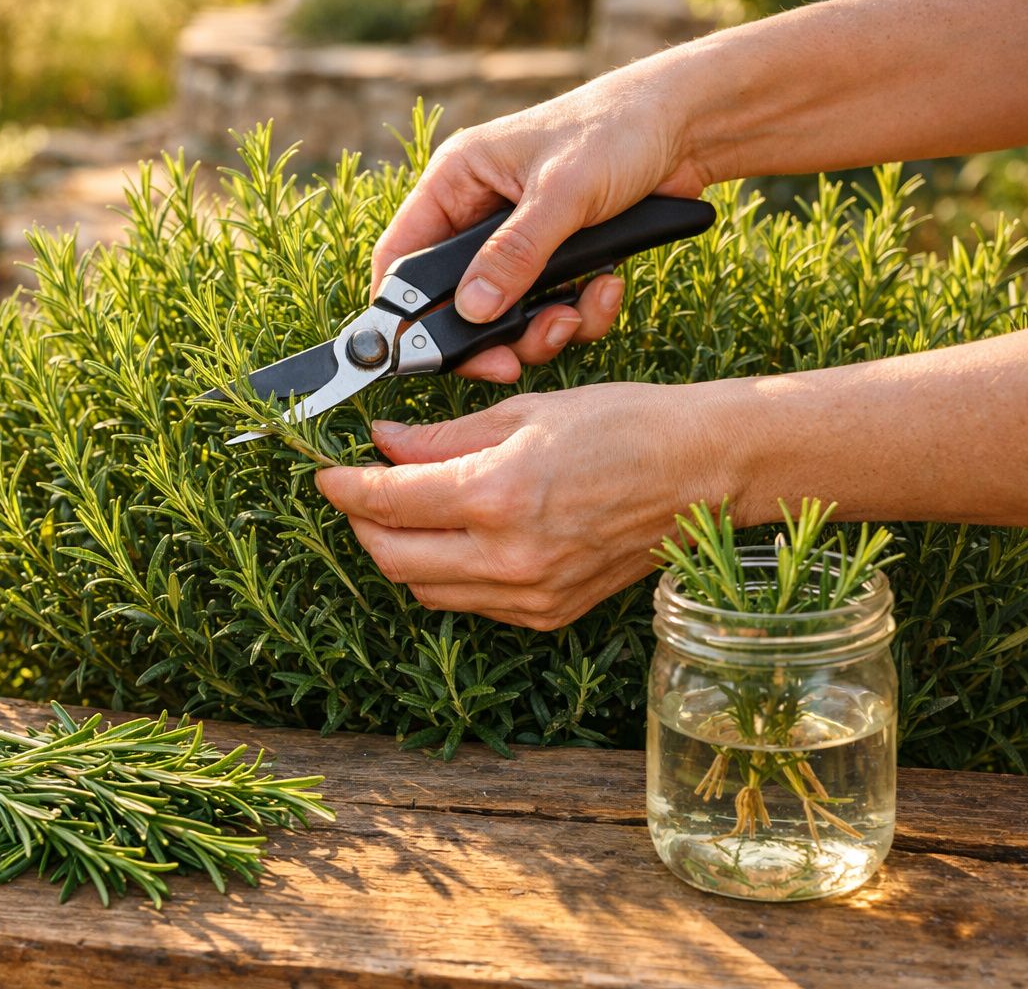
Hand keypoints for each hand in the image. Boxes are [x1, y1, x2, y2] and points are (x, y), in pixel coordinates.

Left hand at [314, 383, 734, 629]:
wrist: (702, 472)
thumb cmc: (624, 427)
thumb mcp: (524, 413)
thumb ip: (442, 438)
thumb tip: (382, 443)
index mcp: (498, 495)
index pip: (388, 502)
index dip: (343, 488)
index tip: (325, 473)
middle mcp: (509, 556)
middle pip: (392, 557)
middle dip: (361, 524)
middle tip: (357, 493)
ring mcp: (530, 595)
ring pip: (425, 589)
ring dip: (400, 552)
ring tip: (403, 513)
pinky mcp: (547, 615)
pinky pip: (470, 603)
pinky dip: (446, 574)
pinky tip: (454, 539)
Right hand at [373, 64, 708, 382]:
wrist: (688, 126)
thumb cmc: (617, 130)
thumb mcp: (562, 192)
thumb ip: (515, 254)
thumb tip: (472, 312)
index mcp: (456, 182)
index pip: (401, 259)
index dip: (400, 312)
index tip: (420, 355)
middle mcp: (477, 215)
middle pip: (453, 302)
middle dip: (487, 337)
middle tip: (509, 364)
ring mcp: (517, 243)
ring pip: (505, 317)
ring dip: (541, 332)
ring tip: (575, 316)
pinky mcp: (557, 262)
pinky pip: (551, 310)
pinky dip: (580, 314)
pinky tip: (609, 288)